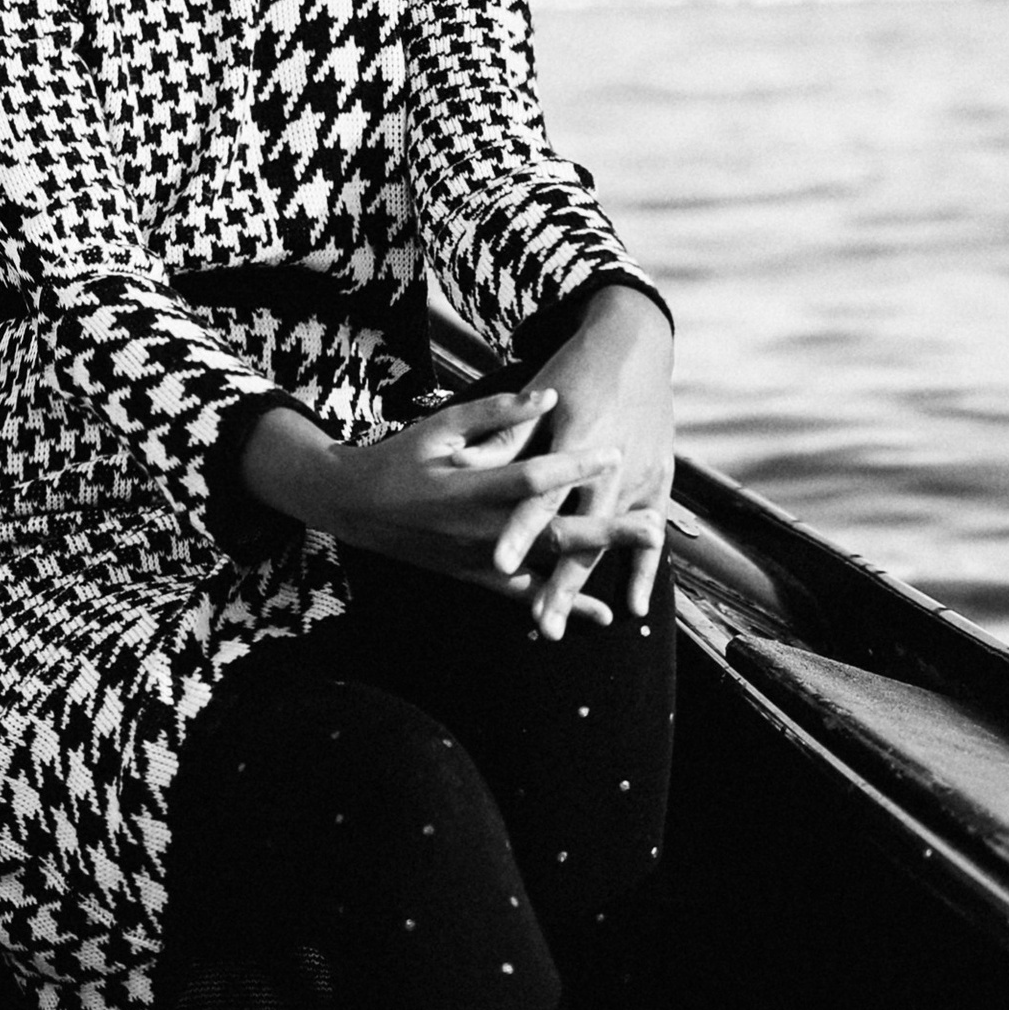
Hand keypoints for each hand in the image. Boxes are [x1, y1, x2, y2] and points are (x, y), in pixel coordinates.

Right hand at [238, 387, 624, 621]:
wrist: (356, 508)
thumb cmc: (401, 458)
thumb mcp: (441, 426)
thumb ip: (496, 414)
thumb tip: (549, 395)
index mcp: (469, 489)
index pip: (530, 478)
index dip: (572, 466)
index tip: (614, 452)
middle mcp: (478, 531)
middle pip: (551, 533)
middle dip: (605, 531)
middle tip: (652, 526)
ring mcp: (478, 561)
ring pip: (545, 569)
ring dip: (596, 568)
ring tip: (636, 569)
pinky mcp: (475, 578)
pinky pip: (524, 596)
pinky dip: (561, 604)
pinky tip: (601, 614)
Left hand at [487, 285, 674, 638]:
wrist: (636, 346)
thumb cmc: (578, 371)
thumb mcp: (541, 395)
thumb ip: (508, 435)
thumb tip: (470, 466)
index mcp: (576, 438)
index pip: (542, 493)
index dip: (521, 529)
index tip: (497, 561)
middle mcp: (611, 464)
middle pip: (580, 533)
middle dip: (560, 582)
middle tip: (541, 623)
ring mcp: (639, 476)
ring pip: (610, 542)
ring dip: (586, 585)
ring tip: (562, 623)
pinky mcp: (658, 480)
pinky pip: (650, 534)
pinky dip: (640, 571)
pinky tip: (628, 609)